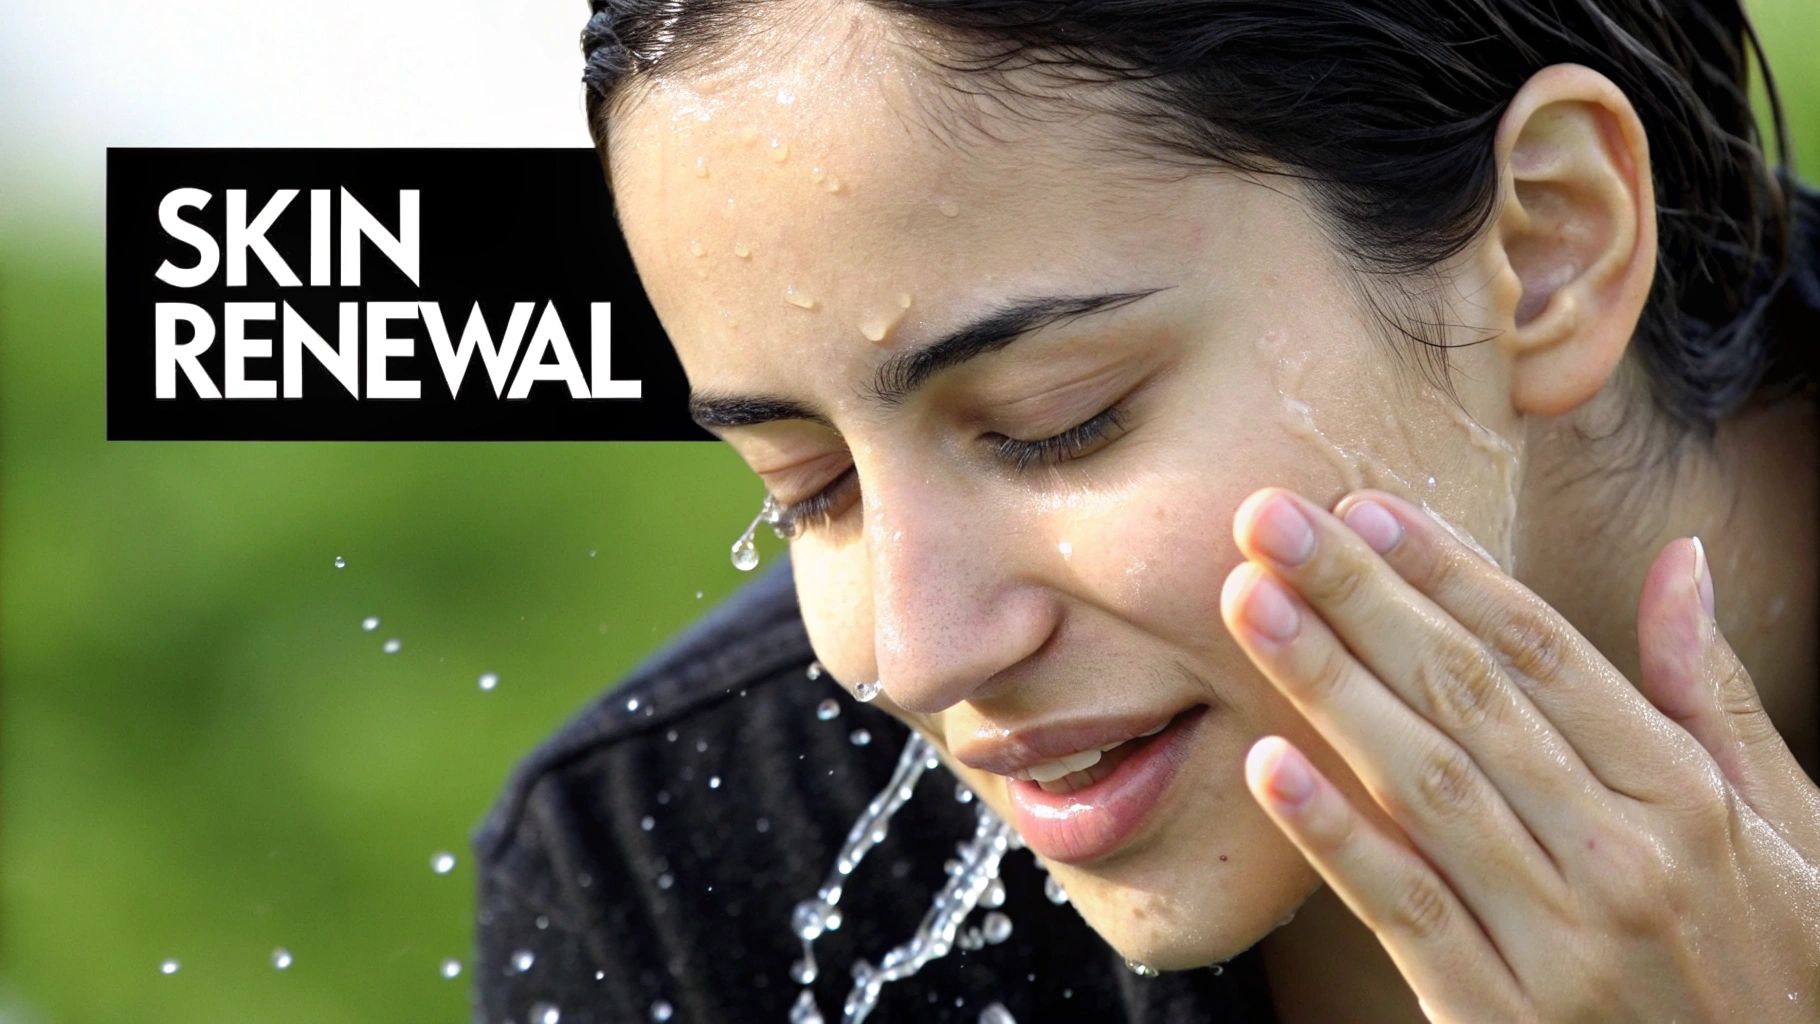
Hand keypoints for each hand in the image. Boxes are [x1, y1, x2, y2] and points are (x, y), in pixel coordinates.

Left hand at [1218, 487, 1819, 1022]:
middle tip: (1272, 519)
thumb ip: (1713, 697)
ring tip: (1251, 602)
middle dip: (1361, 596)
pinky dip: (1335, 836)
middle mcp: (1621, 858)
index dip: (1446, 572)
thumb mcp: (1783, 830)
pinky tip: (1268, 764)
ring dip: (1327, 683)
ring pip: (1424, 784)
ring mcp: (1559, 943)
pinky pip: (1404, 911)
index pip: (1543, 654)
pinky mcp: (1499, 1019)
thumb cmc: (1773, 966)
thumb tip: (1679, 560)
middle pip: (1466, 696)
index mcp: (1682, 798)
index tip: (1366, 505)